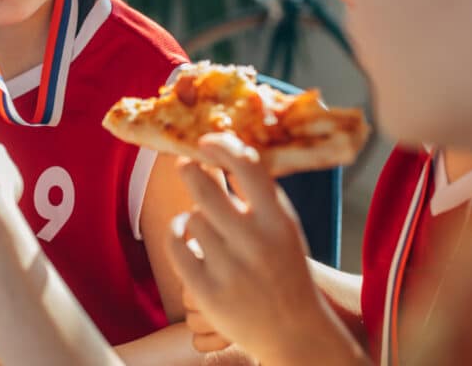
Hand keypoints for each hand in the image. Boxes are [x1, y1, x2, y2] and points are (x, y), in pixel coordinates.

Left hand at [166, 133, 332, 364]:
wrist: (294, 332)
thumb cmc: (284, 268)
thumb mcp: (282, 226)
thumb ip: (257, 192)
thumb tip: (222, 148)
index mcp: (278, 220)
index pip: (246, 165)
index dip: (222, 144)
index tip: (206, 139)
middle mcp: (255, 242)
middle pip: (204, 186)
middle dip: (189, 169)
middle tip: (186, 164)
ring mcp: (230, 268)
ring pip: (192, 217)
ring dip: (193, 215)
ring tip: (204, 223)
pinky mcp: (207, 291)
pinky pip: (177, 245)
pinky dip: (178, 235)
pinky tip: (186, 234)